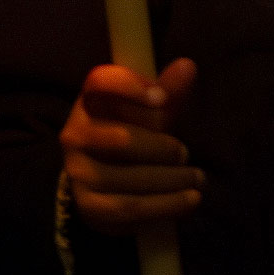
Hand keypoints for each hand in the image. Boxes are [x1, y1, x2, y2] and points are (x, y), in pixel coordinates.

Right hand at [59, 57, 201, 234]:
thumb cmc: (133, 133)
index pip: (99, 82)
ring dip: (171, 180)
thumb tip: (188, 66)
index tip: (162, 98)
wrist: (104, 183)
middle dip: (163, 149)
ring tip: (197, 179)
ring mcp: (78, 172)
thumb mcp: (149, 111)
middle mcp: (76, 134)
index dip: (129, 86)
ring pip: (129, 179)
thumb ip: (168, 91)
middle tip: (185, 153)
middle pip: (123, 140)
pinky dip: (165, 206)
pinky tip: (190, 200)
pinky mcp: (89, 206)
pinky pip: (130, 208)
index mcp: (90, 101)